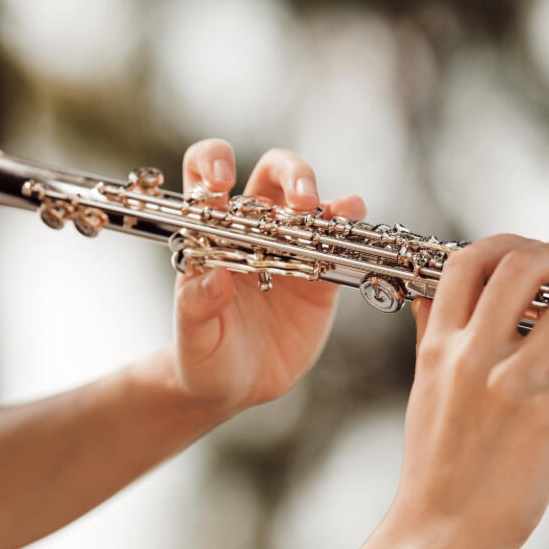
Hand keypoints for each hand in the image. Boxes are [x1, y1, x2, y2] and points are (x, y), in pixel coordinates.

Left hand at [167, 141, 365, 413]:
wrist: (238, 387)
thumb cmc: (205, 357)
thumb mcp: (195, 339)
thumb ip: (197, 308)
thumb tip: (212, 277)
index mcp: (210, 232)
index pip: (203, 172)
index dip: (212, 161)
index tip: (223, 179)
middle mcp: (252, 229)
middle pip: (272, 173)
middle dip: (289, 174)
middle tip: (300, 201)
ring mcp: (289, 246)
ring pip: (308, 198)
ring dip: (322, 196)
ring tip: (329, 213)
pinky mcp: (320, 272)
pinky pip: (338, 238)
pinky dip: (349, 221)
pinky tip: (354, 221)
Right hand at [382, 236, 548, 548]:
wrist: (438, 533)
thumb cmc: (435, 470)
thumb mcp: (424, 392)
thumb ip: (431, 338)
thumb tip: (428, 299)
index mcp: (440, 346)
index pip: (467, 262)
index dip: (511, 242)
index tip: (543, 251)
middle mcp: (472, 355)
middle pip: (521, 266)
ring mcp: (510, 384)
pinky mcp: (547, 418)